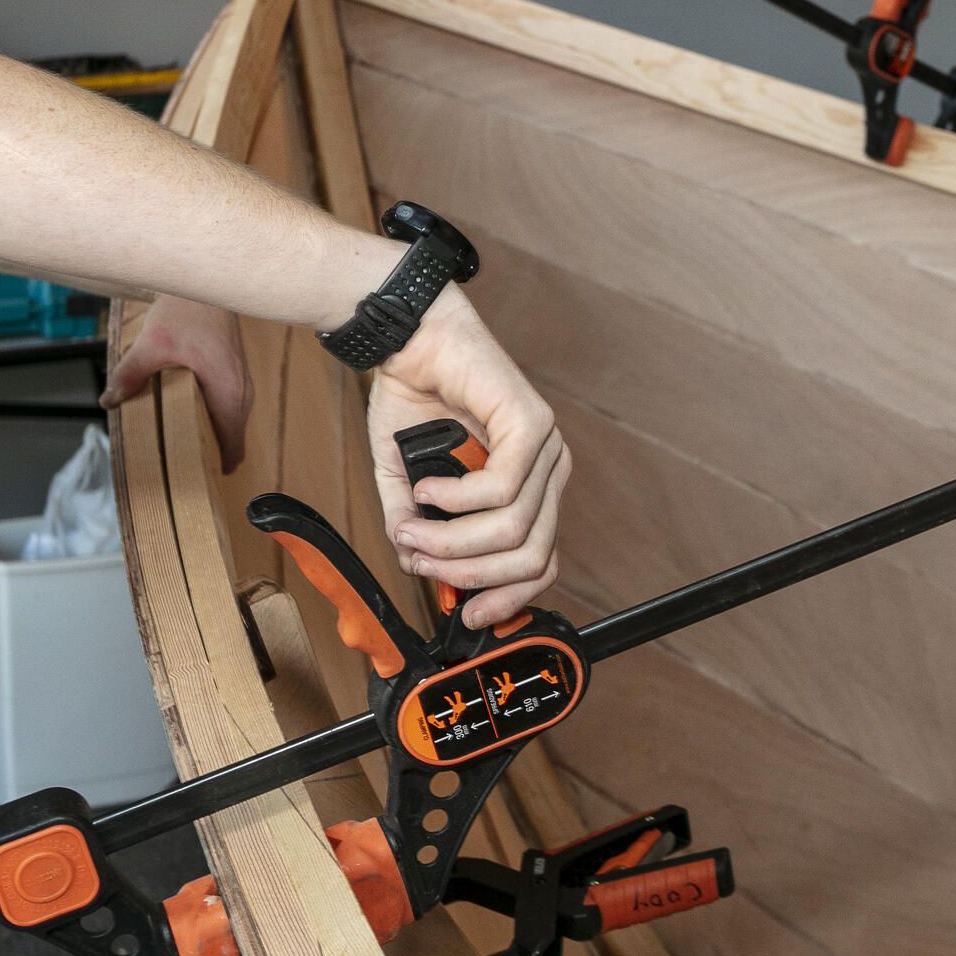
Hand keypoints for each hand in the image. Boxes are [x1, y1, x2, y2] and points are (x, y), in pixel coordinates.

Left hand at [104, 295, 250, 468]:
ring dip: (212, 435)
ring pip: (231, 422)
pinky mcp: (236, 372)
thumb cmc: (187, 312)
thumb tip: (108, 401)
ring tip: (180, 445)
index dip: (216, 467)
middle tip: (179, 467)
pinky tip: (187, 415)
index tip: (196, 482)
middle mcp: (242, 392)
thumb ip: (130, 375)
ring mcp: (242, 381)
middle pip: (232, 438)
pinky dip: (214, 417)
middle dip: (210, 455)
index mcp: (227, 393)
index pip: (232, 446)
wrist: (208, 281)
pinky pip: (230, 406)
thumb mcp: (152, 345)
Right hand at [368, 287, 568, 629]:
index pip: (541, 564)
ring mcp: (546, 447)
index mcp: (531, 490)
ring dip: (451, 540)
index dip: (507, 597)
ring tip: (411, 527)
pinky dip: (455, 500)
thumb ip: (421, 531)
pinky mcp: (532, 423)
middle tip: (419, 560)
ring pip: (513, 529)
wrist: (408, 340)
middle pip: (530, 556)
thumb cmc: (413, 403)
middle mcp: (547, 471)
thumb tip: (419, 572)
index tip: (467, 614)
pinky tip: (426, 488)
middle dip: (467, 572)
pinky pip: (502, 489)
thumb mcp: (410, 486)